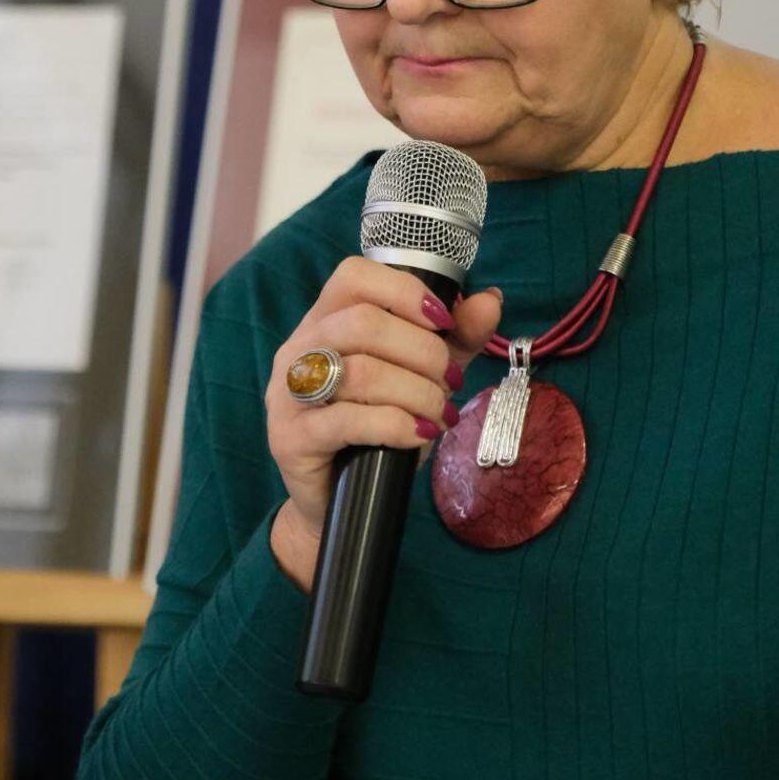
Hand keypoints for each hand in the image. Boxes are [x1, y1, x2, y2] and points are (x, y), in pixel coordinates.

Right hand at [266, 257, 501, 589]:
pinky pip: (347, 420)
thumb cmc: (377, 430)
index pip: (353, 276)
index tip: (444, 322)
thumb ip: (454, 339)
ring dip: (416, 391)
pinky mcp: (290, 437)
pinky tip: (419, 435)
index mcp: (325, 320)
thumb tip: (490, 300)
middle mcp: (299, 347)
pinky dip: (395, 424)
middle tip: (451, 381)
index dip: (404, 291)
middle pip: (362, 323)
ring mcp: (288, 393)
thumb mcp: (421, 377)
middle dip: (423, 351)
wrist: (337, 503)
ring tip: (440, 414)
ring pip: (359, 371)